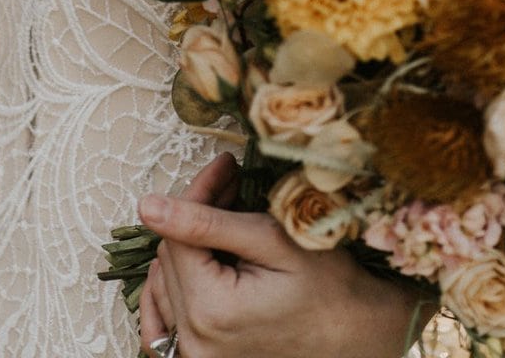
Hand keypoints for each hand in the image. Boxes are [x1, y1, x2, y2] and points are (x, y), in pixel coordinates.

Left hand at [137, 155, 434, 357]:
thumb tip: (147, 206)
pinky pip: (166, 320)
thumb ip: (208, 222)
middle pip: (170, 257)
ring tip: (228, 220)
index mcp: (210, 311)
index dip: (199, 191)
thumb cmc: (329, 287)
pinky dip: (174, 287)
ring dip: (190, 245)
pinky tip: (197, 266)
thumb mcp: (273, 240)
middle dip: (197, 214)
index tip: (226, 165)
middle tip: (233, 185)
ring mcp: (196, 357)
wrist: (357, 336)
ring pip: (167, 281)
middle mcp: (194, 342)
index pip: (178, 233)